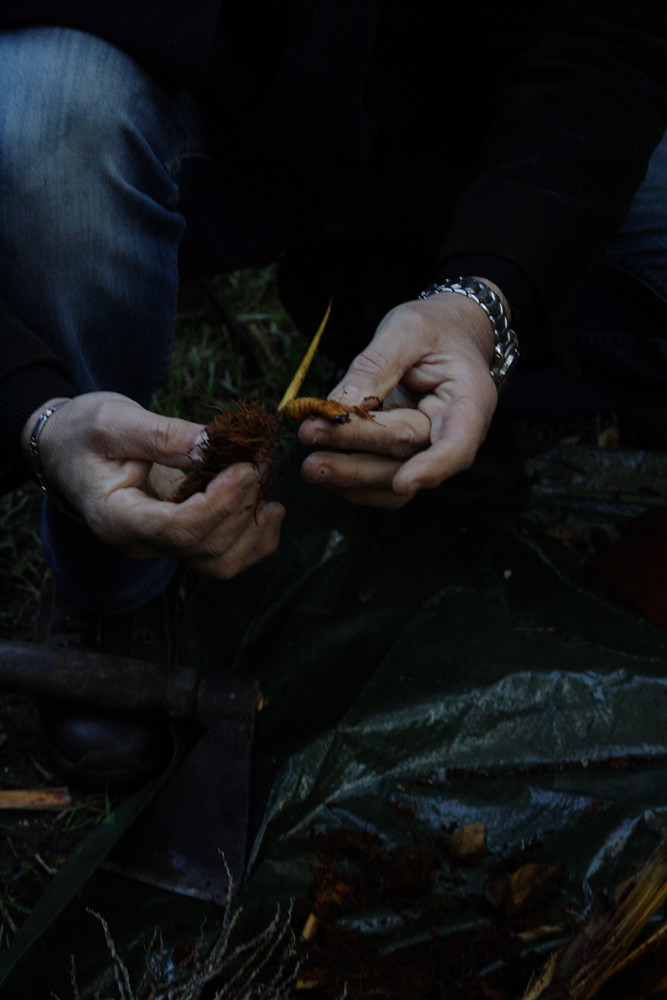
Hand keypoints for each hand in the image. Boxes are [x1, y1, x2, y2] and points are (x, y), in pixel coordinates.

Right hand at [21, 392, 284, 577]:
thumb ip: (164, 435)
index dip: (219, 503)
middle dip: (242, 505)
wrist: (68, 451)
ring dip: (254, 525)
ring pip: (221, 561)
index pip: (177, 530)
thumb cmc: (82, 433)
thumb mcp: (114, 421)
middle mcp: (141, 543)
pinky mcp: (183, 540)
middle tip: (260, 460)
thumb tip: (215, 443)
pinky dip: (257, 538)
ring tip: (264, 478)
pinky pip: (227, 557)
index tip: (245, 467)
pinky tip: (271, 507)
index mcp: (116, 517)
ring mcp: (163, 546)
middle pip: (205, 546)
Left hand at [298, 287, 501, 507]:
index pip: (458, 444)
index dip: (433, 467)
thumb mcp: (407, 330)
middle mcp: (453, 434)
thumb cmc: (433, 328)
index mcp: (469, 400)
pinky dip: (351, 481)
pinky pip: (381, 481)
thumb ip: (375, 366)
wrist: (445, 333)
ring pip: (392, 479)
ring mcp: (428, 450)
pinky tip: (324, 466)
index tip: (403, 483)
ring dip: (349, 478)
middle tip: (312, 463)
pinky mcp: (404, 456)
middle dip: (359, 463)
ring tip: (311, 468)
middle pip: (407, 456)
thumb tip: (336, 407)